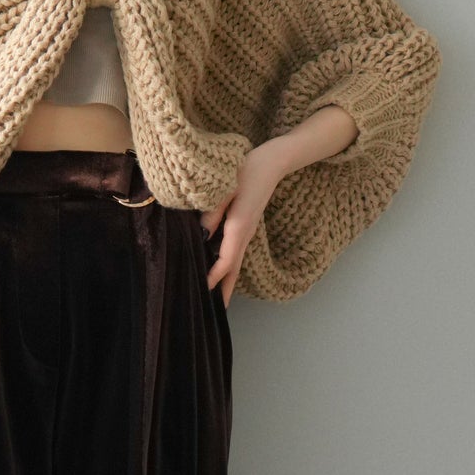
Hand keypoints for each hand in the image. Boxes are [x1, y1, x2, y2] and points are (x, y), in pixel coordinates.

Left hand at [199, 144, 280, 307]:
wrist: (273, 162)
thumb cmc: (247, 169)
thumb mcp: (226, 187)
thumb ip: (213, 211)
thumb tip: (202, 234)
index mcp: (239, 225)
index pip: (226, 259)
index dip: (214, 276)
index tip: (202, 290)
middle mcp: (246, 233)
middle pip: (233, 269)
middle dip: (224, 291)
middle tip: (214, 313)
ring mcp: (249, 232)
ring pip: (236, 263)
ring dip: (227, 283)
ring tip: (216, 302)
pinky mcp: (247, 227)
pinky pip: (236, 253)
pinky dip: (229, 268)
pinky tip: (221, 274)